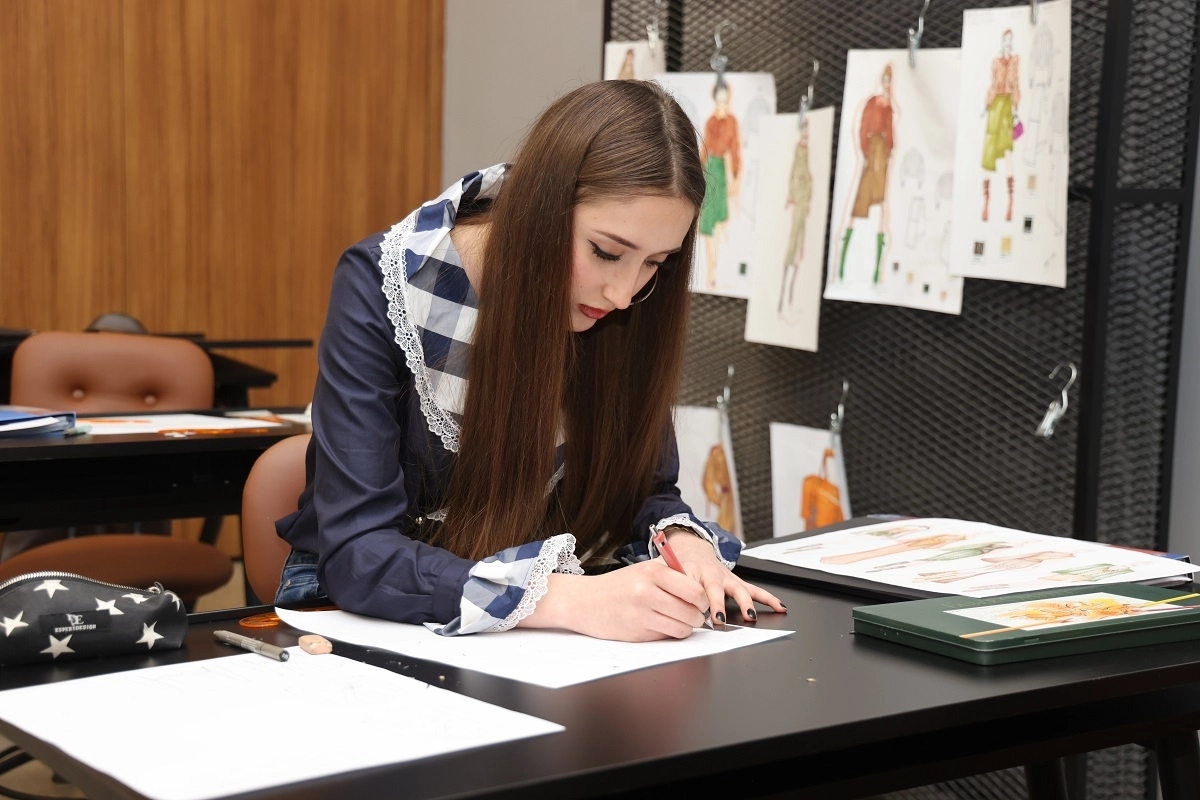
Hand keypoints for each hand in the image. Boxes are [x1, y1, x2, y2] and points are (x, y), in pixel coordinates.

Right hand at [521, 562, 707, 641]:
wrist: (584, 601)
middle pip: (692, 611)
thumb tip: (701, 591)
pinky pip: (667, 637)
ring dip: (686, 627)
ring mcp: (642, 614)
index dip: (703, 600)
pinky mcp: (637, 632)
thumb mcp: (643, 570)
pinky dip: (669, 634)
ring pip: (682, 628)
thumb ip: (671, 576)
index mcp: (653, 572)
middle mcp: (647, 591)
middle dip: (698, 617)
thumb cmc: (617, 586)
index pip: (695, 590)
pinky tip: (661, 625)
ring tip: (677, 620)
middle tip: (694, 615)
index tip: (701, 603)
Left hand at [662, 529, 785, 624]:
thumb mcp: (667, 574)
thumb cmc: (678, 567)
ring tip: (750, 616)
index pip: (692, 586)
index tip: (696, 614)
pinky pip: (754, 590)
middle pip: (715, 587)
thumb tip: (671, 610)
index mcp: (691, 571)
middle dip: (718, 603)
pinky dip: (768, 599)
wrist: (691, 550)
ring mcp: (726, 578)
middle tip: (719, 619)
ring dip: (745, 603)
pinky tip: (779, 607)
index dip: (694, 601)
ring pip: (739, 589)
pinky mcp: (737, 582)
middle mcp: (711, 574)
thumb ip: (670, 589)